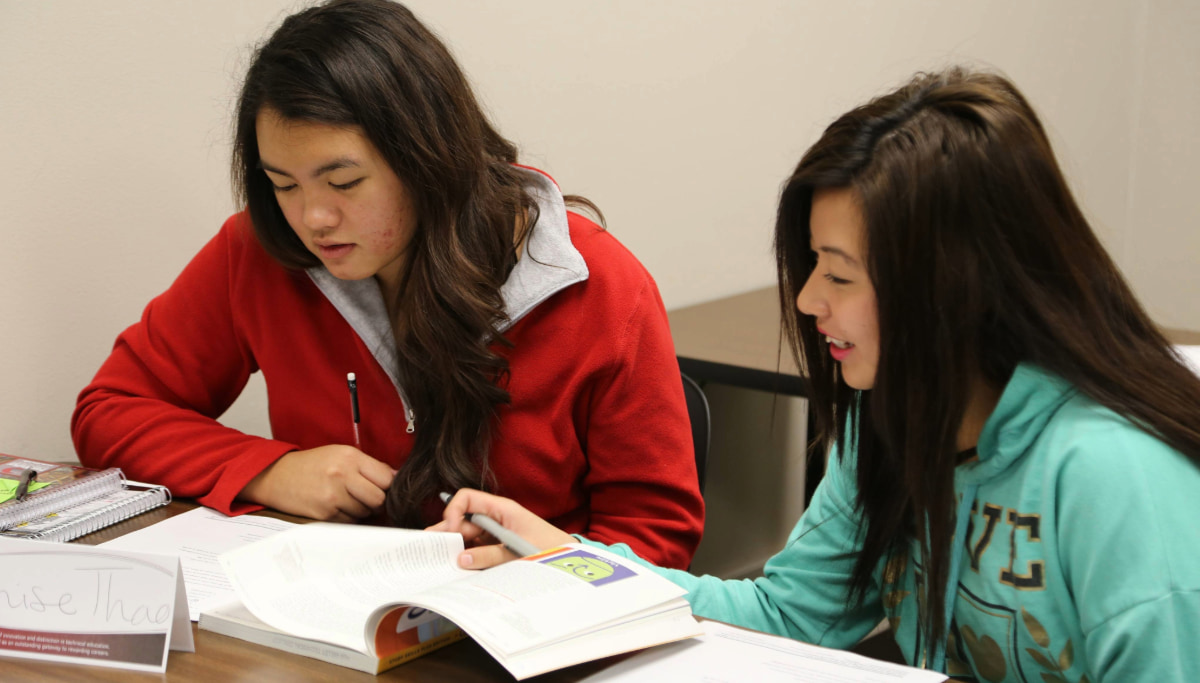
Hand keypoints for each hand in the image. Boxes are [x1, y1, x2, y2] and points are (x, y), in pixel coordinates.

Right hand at [239, 445, 393, 521]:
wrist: (277, 476)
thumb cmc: (311, 465)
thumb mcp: (340, 454)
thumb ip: (368, 466)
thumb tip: (395, 479)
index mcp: (350, 457)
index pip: (387, 478)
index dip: (389, 485)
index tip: (384, 487)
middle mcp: (342, 475)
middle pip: (379, 499)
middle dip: (377, 501)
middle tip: (366, 496)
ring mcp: (333, 497)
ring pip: (365, 513)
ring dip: (362, 510)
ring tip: (347, 499)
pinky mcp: (325, 514)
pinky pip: (350, 521)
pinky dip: (348, 517)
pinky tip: (336, 506)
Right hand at [427, 489, 573, 568]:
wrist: (568, 559)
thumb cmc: (549, 548)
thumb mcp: (517, 550)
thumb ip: (490, 555)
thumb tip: (462, 559)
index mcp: (501, 509)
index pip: (467, 499)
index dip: (453, 511)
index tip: (449, 531)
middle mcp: (495, 518)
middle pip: (463, 521)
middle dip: (447, 534)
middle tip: (428, 551)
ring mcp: (495, 533)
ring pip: (467, 537)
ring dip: (455, 548)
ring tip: (438, 562)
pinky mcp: (497, 547)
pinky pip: (476, 549)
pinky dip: (467, 557)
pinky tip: (457, 568)